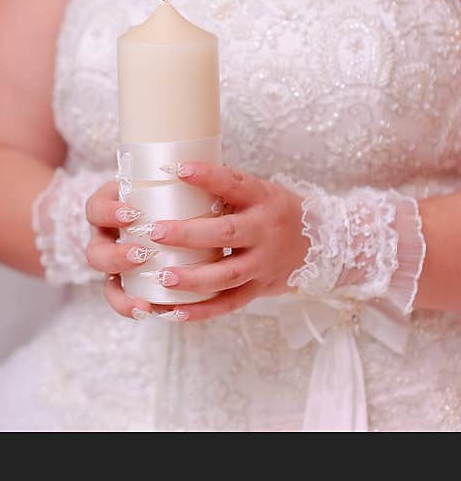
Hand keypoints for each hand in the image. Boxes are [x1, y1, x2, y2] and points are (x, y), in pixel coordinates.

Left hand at [85, 162, 308, 320]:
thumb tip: (174, 172)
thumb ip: (225, 189)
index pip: (235, 184)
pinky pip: (229, 303)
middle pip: (227, 234)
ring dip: (193, 278)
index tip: (178, 169)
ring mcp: (264, 264)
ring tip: (163, 276)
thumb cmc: (276, 212)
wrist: (325, 245)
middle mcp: (266, 231)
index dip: (208, 176)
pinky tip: (173, 311)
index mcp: (264, 199)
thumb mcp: (260, 192)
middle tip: (156, 232)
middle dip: (189, 234)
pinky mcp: (260, 289)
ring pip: (228, 275)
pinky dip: (201, 310)